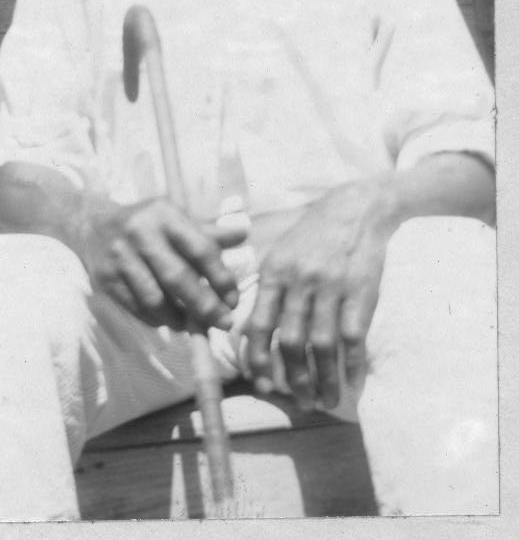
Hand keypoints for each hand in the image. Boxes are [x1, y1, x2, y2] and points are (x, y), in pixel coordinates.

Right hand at [79, 195, 247, 330]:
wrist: (92, 223)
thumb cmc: (147, 223)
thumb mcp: (176, 219)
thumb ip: (209, 232)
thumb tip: (244, 233)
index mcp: (165, 214)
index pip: (200, 248)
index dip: (220, 277)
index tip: (233, 299)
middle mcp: (140, 232)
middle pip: (178, 277)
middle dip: (205, 305)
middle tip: (223, 322)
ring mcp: (120, 256)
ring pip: (155, 298)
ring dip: (179, 317)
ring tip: (193, 324)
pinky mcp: (105, 278)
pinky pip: (136, 307)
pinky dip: (157, 319)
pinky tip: (170, 320)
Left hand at [245, 176, 395, 408]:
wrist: (356, 208)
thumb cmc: (313, 233)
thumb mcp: (280, 250)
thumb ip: (266, 287)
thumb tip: (249, 330)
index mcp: (275, 272)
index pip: (259, 324)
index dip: (258, 358)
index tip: (260, 382)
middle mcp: (300, 281)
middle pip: (292, 342)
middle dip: (294, 378)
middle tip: (299, 401)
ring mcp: (332, 287)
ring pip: (323, 345)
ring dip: (323, 380)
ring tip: (325, 401)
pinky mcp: (360, 290)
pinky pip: (353, 337)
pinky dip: (351, 365)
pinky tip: (351, 383)